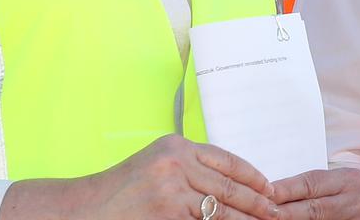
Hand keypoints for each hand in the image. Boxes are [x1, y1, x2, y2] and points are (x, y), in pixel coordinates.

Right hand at [0, 134, 278, 219]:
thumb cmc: (118, 193)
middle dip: (257, 202)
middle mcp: (176, 161)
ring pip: (222, 208)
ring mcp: (171, 188)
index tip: (270, 189)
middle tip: (278, 214)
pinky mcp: (167, 212)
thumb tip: (227, 186)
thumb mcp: (154, 167)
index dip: (252, 176)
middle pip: (230, 184)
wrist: (81, 210)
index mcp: (176, 146)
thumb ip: (187, 170)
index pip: (226, 158)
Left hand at [272, 168, 359, 219]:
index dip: (287, 189)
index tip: (265, 193)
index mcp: (349, 180)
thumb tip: (273, 192)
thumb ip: (309, 187)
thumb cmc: (347, 192)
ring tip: (272, 219)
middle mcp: (356, 200)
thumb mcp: (334, 182)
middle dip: (286, 211)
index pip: (312, 183)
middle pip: (315, 208)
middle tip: (264, 212)